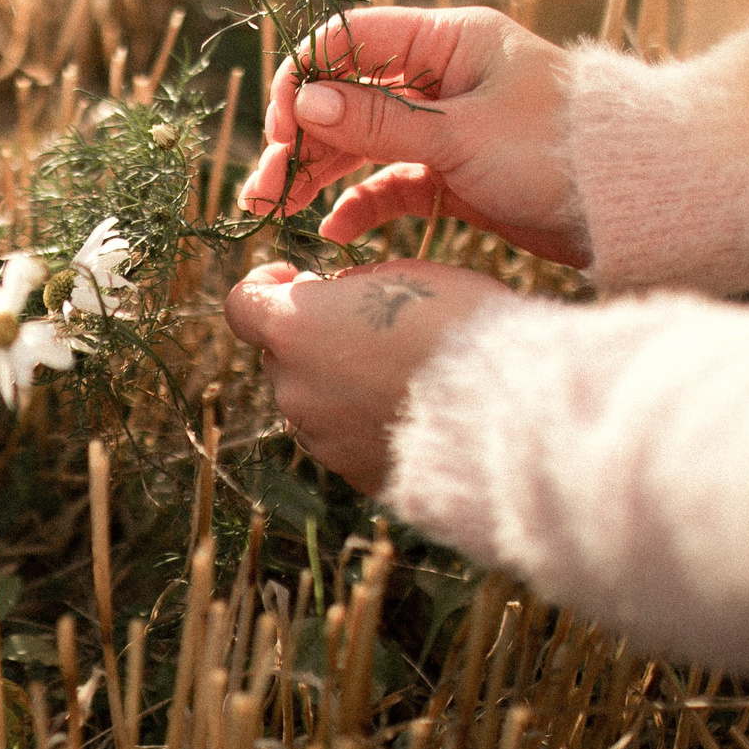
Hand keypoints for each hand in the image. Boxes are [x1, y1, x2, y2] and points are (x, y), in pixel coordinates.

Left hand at [222, 259, 513, 490]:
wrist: (507, 410)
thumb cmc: (461, 326)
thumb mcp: (403, 275)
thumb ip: (351, 287)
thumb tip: (335, 297)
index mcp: (295, 329)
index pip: (241, 304)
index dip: (264, 286)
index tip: (296, 277)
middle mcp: (294, 388)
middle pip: (280, 354)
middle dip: (311, 335)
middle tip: (364, 323)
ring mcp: (321, 438)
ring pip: (311, 399)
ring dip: (337, 381)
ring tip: (399, 369)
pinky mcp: (353, 473)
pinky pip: (343, 438)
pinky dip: (363, 421)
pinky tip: (410, 407)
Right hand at [237, 6, 589, 266]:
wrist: (631, 204)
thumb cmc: (557, 151)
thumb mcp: (461, 136)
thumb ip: (379, 123)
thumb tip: (305, 104)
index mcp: (448, 41)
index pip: (350, 41)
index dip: (305, 80)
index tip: (283, 130)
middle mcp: (442, 77)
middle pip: (348, 97)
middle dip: (302, 139)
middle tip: (265, 185)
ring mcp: (447, 126)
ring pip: (363, 142)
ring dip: (321, 172)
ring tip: (278, 208)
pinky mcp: (456, 174)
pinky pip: (393, 182)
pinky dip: (363, 202)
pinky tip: (336, 230)